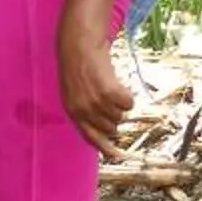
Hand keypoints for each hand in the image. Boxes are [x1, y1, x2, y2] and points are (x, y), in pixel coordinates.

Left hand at [57, 14, 133, 158]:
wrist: (79, 45)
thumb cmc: (79, 67)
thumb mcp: (75, 93)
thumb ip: (86, 111)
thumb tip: (108, 131)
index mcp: (73, 112)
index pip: (91, 137)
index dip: (105, 148)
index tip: (117, 155)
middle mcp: (84, 111)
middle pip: (111, 128)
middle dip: (114, 116)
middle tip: (110, 99)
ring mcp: (96, 103)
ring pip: (121, 115)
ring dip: (120, 103)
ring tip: (109, 86)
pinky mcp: (109, 92)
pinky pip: (128, 103)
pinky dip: (127, 95)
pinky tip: (117, 83)